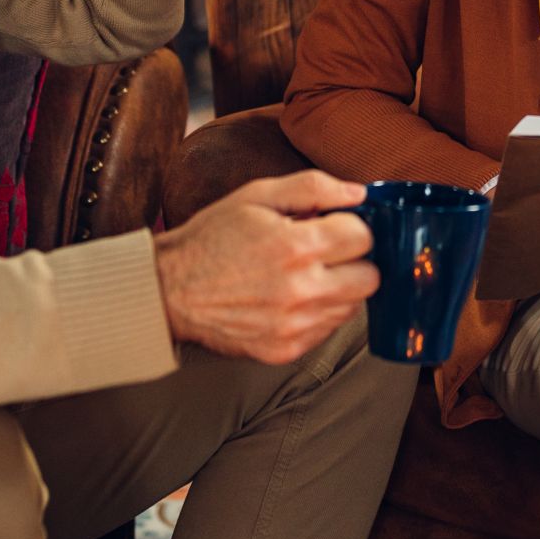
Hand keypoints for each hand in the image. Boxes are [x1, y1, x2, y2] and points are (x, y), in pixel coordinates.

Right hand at [152, 171, 379, 363]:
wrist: (170, 290)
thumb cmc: (212, 237)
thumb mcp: (257, 195)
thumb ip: (313, 188)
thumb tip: (359, 194)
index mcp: (295, 246)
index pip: (363, 237)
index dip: (351, 226)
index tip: (334, 226)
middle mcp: (300, 290)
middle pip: (369, 278)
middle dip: (354, 260)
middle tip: (328, 252)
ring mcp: (294, 326)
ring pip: (352, 307)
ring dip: (339, 288)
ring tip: (305, 274)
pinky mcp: (286, 350)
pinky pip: (327, 330)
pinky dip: (318, 313)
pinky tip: (292, 298)